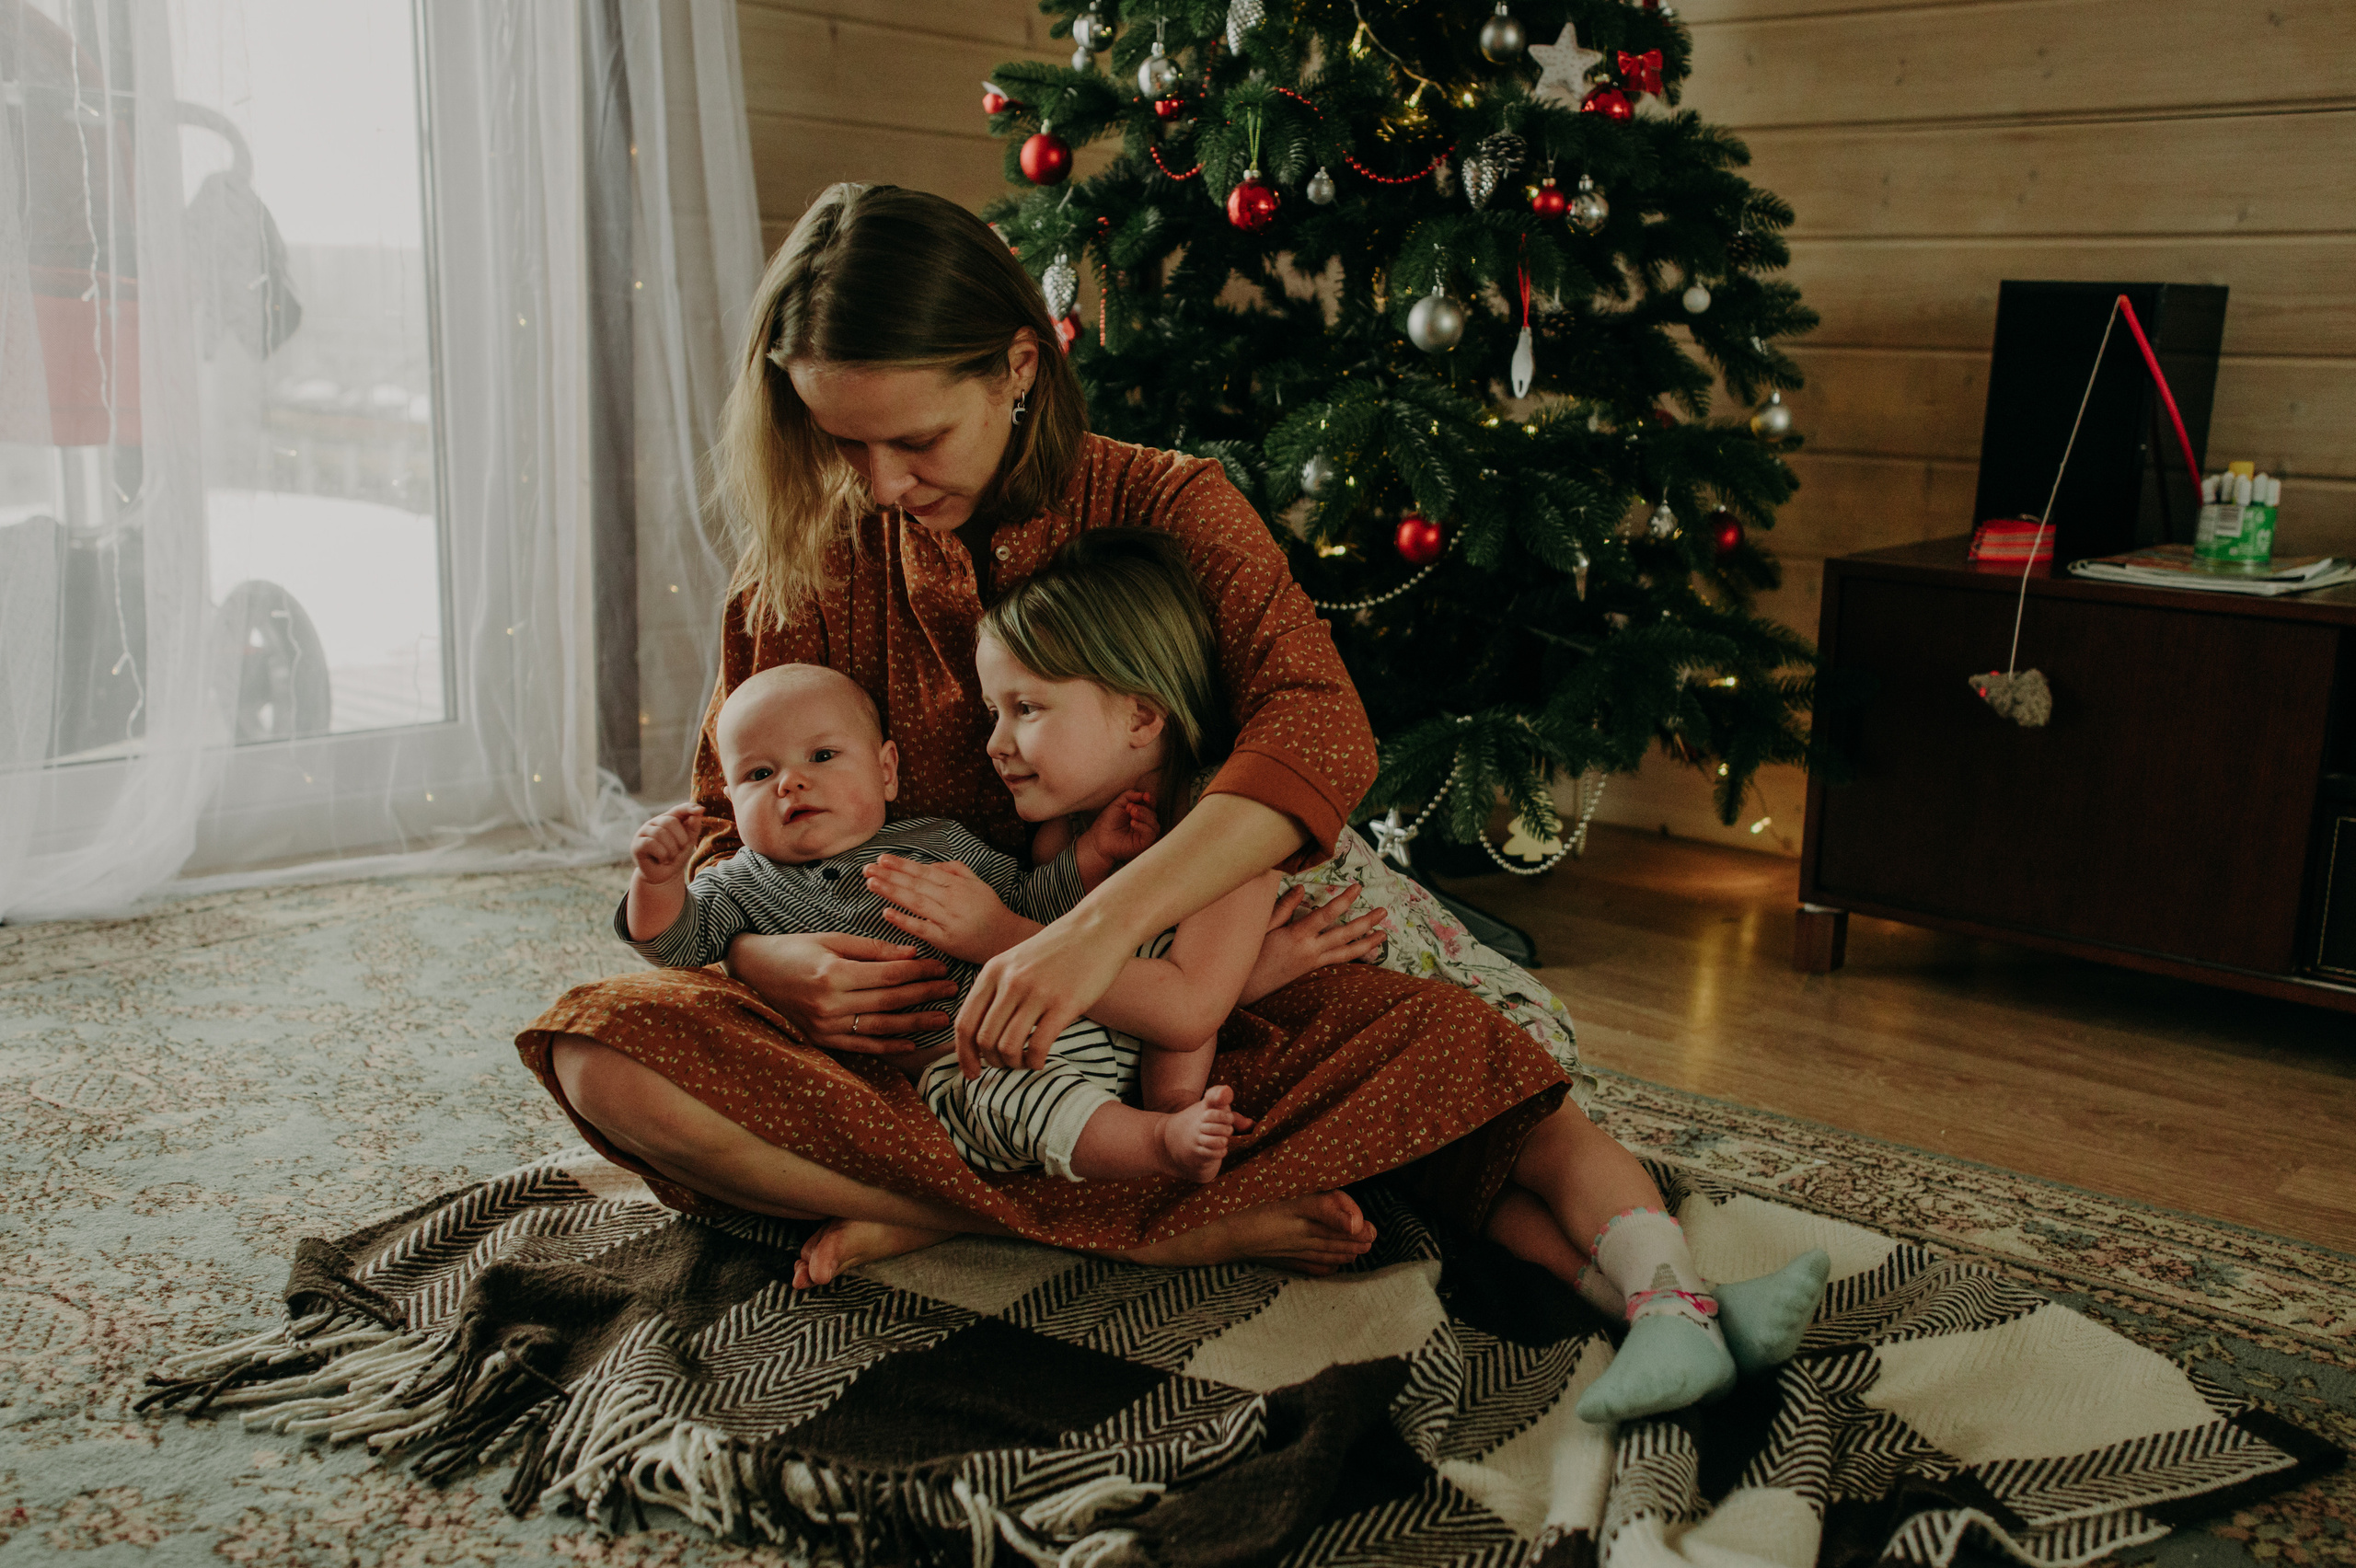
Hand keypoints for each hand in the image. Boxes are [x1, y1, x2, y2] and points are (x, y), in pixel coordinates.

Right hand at [633, 803, 702, 882]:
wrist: (664, 876)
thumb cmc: (676, 857)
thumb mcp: (688, 843)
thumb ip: (693, 828)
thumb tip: (698, 813)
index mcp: (669, 819)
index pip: (679, 809)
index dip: (689, 808)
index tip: (700, 810)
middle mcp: (655, 822)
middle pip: (669, 821)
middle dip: (680, 839)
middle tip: (680, 850)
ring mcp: (644, 832)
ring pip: (660, 833)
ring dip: (671, 849)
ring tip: (670, 857)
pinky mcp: (637, 844)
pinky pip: (651, 843)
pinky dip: (661, 854)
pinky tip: (662, 860)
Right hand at [726, 930, 959, 1053]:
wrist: (753, 972)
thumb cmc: (793, 950)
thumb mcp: (831, 939)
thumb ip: (872, 949)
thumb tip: (911, 954)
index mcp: (833, 974)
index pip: (888, 975)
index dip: (919, 971)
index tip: (941, 967)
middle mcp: (829, 1004)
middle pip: (889, 1002)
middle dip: (924, 995)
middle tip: (952, 990)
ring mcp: (825, 1026)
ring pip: (880, 1027)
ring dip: (913, 1024)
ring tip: (941, 1018)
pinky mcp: (821, 1040)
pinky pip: (860, 1046)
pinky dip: (886, 1046)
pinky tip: (910, 1044)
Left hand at [862, 855, 1032, 962]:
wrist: (1008, 939)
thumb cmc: (991, 911)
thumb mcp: (978, 884)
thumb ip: (957, 870)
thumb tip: (932, 865)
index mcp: (958, 885)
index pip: (924, 872)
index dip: (902, 865)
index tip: (882, 859)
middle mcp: (952, 899)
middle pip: (915, 884)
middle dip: (889, 875)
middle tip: (867, 868)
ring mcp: (949, 919)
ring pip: (916, 902)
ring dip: (891, 891)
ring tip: (871, 883)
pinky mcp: (947, 940)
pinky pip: (922, 928)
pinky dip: (904, 920)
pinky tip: (886, 913)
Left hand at [955, 913, 1133, 1078]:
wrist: (1098, 928)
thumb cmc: (1059, 949)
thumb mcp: (1017, 960)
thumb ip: (998, 988)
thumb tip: (984, 1031)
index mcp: (993, 971)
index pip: (965, 1023)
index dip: (964, 1054)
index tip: (972, 1071)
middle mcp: (1010, 982)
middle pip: (984, 1039)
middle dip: (992, 1062)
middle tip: (1005, 1066)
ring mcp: (1036, 993)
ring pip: (1008, 1047)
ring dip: (1013, 1064)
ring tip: (1024, 1062)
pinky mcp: (1064, 1004)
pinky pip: (1038, 1046)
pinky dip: (1035, 1062)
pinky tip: (1040, 1060)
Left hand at [1074, 791, 1159, 890]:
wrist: (1099, 839)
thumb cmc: (1107, 822)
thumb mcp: (1117, 804)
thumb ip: (1130, 795)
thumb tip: (1143, 794)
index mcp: (1140, 813)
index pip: (1151, 805)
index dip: (1150, 799)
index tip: (1145, 795)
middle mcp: (1144, 823)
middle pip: (1153, 813)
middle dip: (1143, 808)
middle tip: (1129, 808)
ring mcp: (1144, 834)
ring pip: (1154, 824)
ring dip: (1145, 815)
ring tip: (1131, 813)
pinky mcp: (1143, 843)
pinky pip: (1150, 834)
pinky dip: (1143, 827)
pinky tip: (1133, 823)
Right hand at [1237, 884, 1387, 1006]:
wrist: (1247, 990)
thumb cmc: (1250, 956)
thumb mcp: (1262, 927)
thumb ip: (1283, 908)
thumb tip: (1300, 889)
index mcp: (1297, 936)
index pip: (1326, 915)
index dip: (1344, 900)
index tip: (1358, 887)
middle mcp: (1310, 951)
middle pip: (1345, 935)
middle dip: (1366, 922)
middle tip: (1384, 911)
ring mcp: (1313, 963)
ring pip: (1346, 952)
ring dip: (1367, 943)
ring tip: (1383, 935)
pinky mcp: (1311, 970)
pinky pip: (1338, 961)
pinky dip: (1353, 956)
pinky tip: (1364, 952)